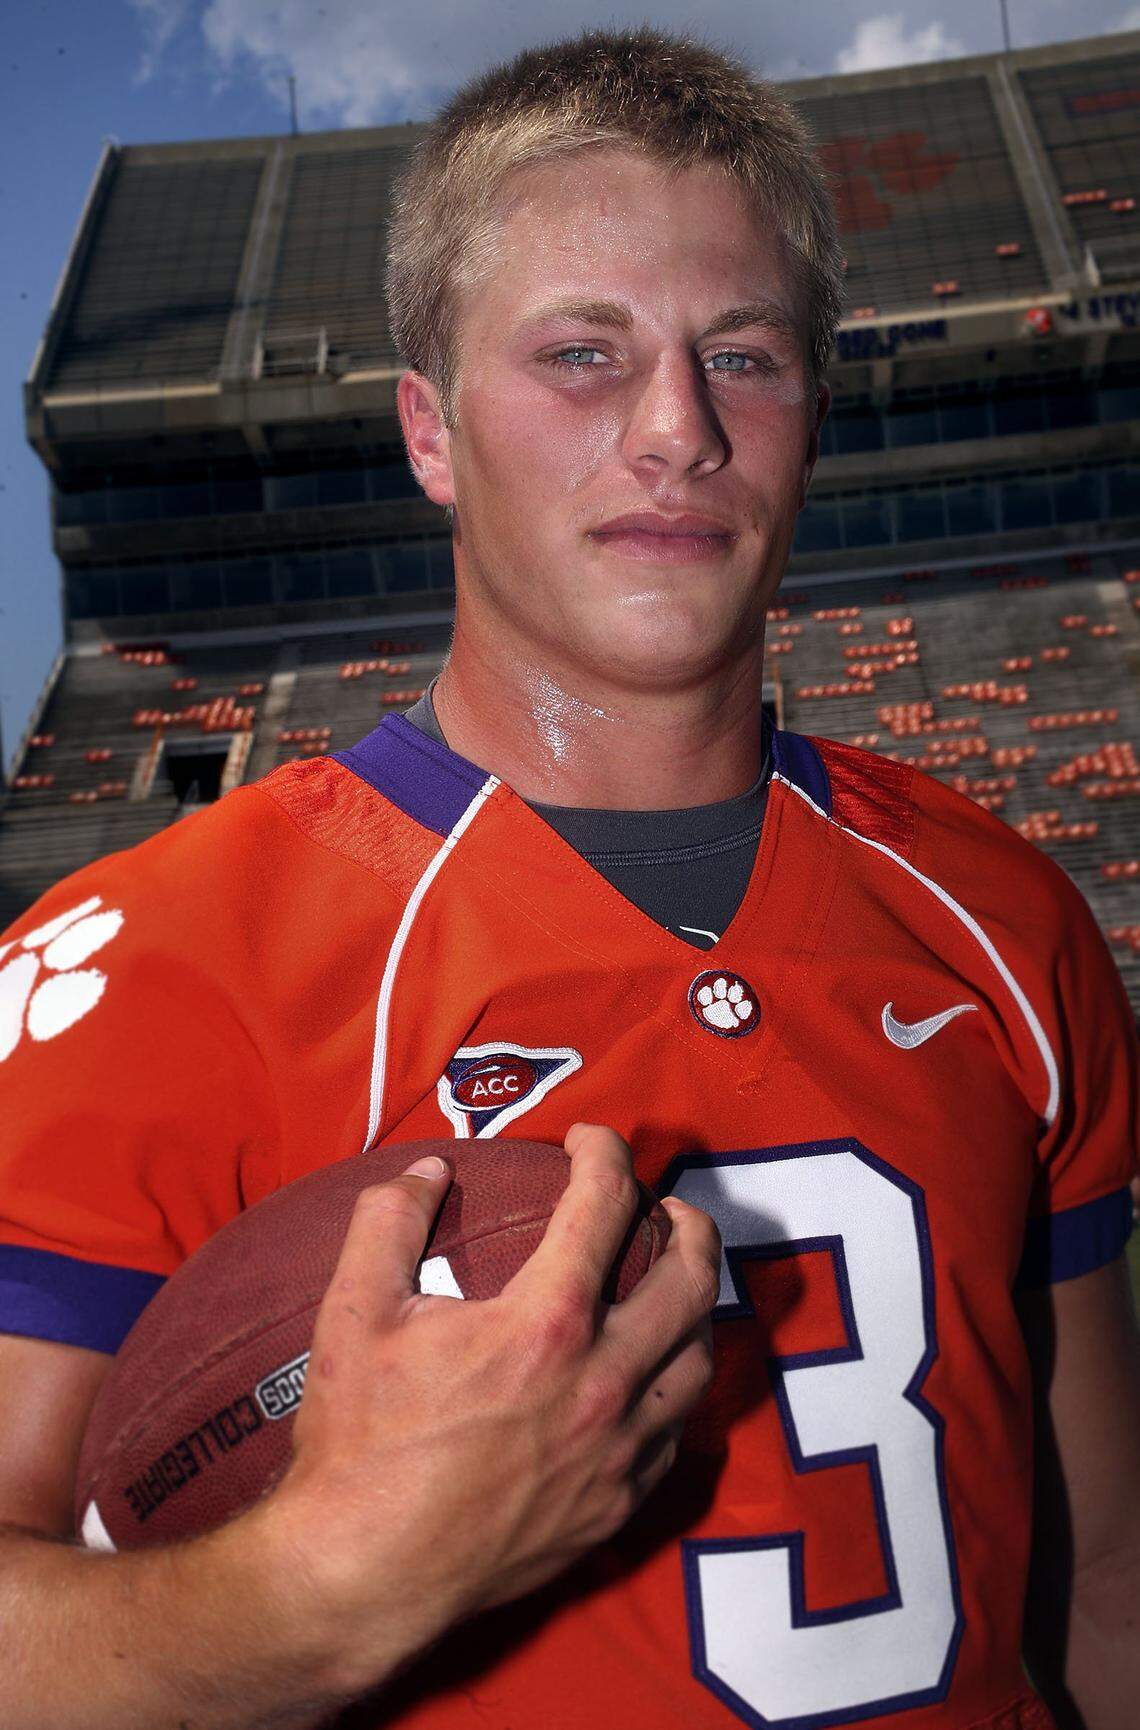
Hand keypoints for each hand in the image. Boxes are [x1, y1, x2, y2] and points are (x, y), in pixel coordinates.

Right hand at [259, 1125, 719, 1695]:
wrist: (363, 1574)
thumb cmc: (358, 1440)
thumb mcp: (353, 1312)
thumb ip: (391, 1220)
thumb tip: (430, 1170)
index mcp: (546, 1321)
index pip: (605, 1202)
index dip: (604, 1150)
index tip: (587, 1139)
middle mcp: (603, 1381)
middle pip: (690, 1274)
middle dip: (685, 1220)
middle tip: (659, 1205)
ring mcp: (620, 1450)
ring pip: (700, 1356)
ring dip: (694, 1304)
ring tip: (669, 1282)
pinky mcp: (619, 1505)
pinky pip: (677, 1432)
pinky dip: (673, 1387)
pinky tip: (647, 1377)